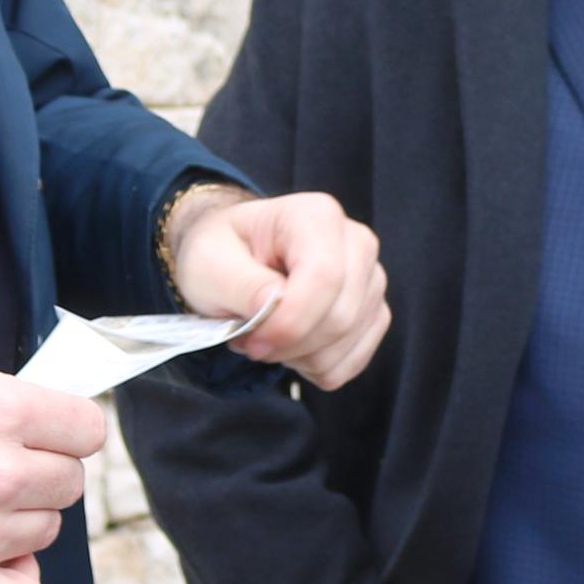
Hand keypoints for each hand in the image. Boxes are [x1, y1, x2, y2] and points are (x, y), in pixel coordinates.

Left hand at [169, 186, 389, 389]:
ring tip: (266, 337)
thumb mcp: (209, 264)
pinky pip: (353, 361)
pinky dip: (316, 368)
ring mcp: (371, 280)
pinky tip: (291, 347)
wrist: (233, 259)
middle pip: (341, 316)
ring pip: (347, 343)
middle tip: (248, 340)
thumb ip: (241, 285)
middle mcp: (356, 242)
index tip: (250, 341)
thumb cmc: (221, 255)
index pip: (325, 276)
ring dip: (299, 357)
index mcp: (317, 216)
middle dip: (289, 344)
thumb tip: (274, 306)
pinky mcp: (373, 313)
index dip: (289, 322)